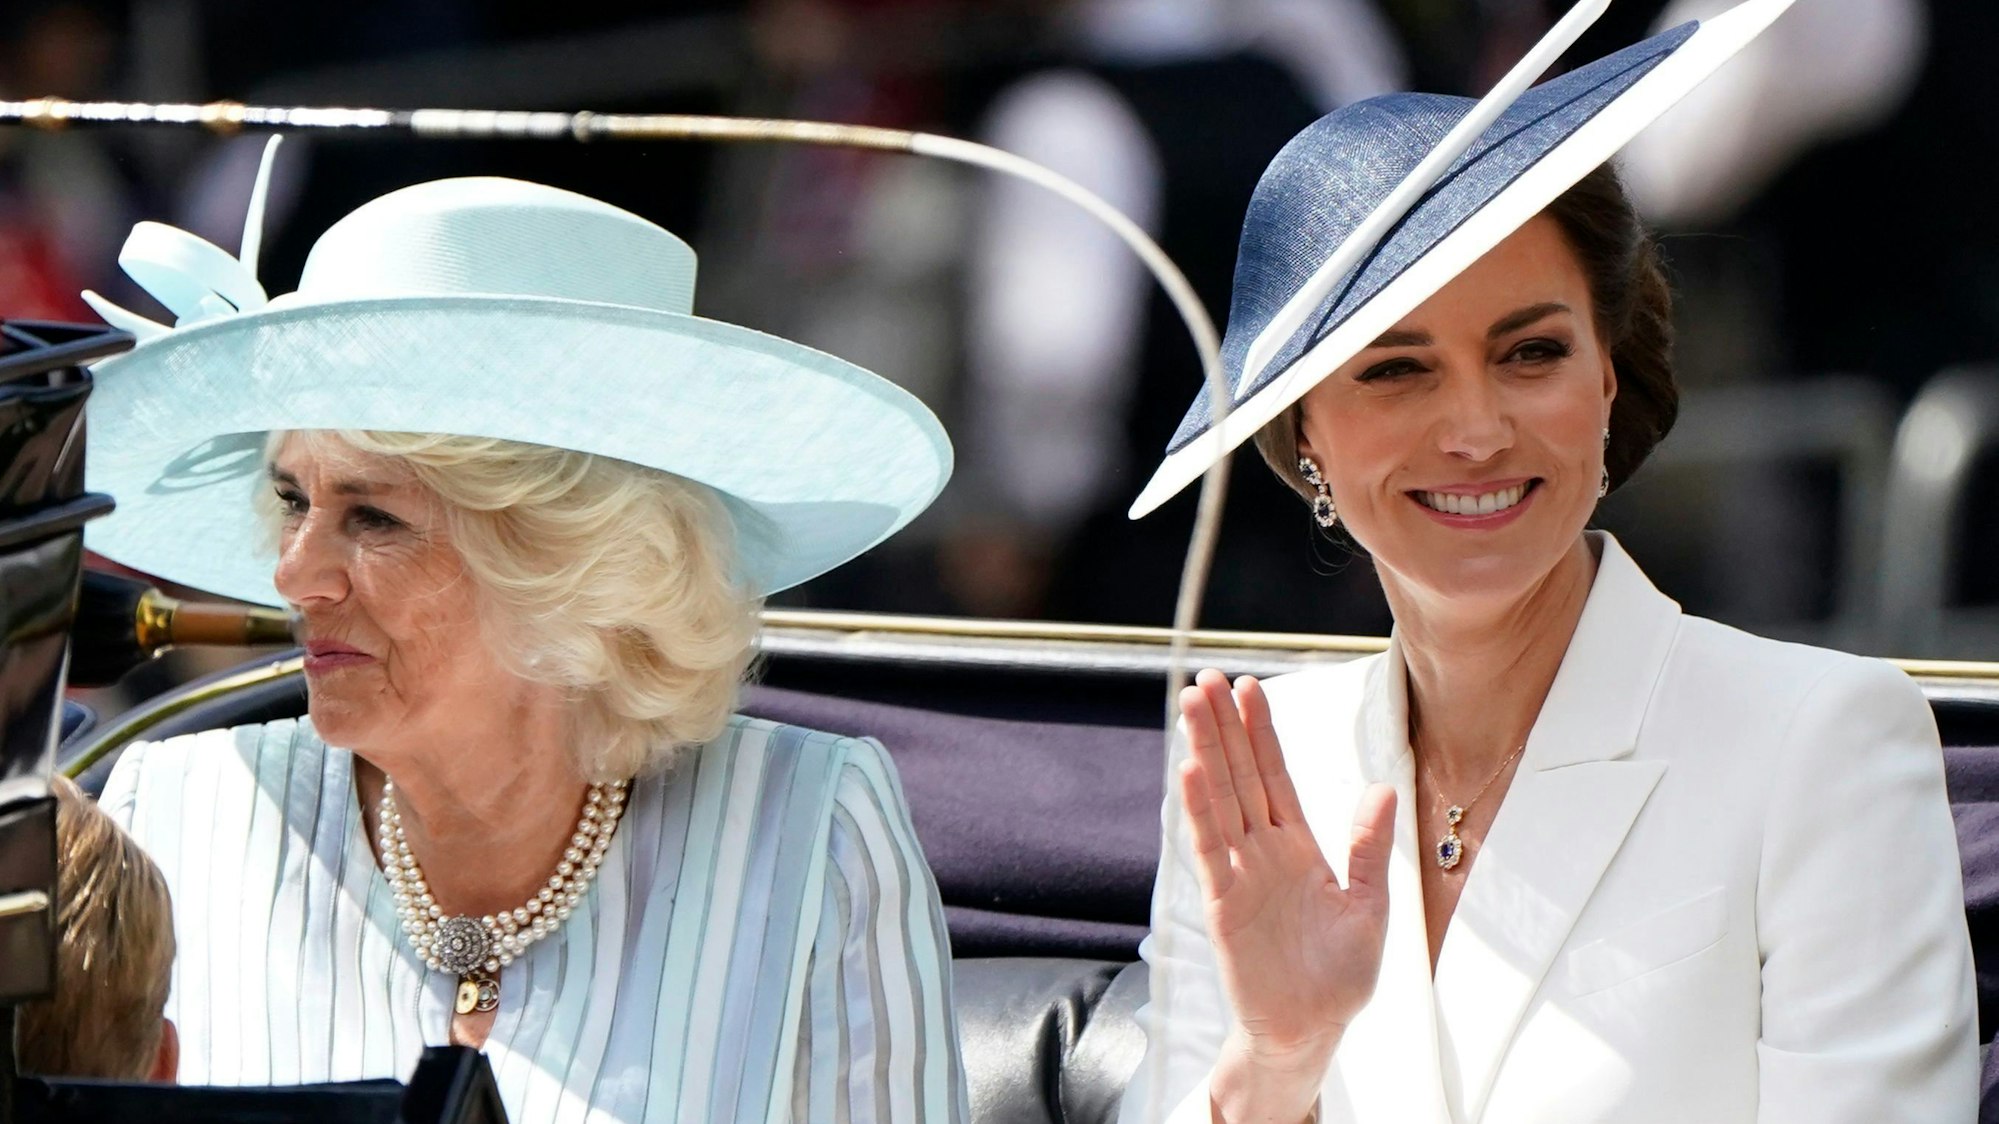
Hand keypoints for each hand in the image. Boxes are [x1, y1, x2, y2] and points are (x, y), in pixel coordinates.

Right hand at [1178, 670, 1395, 1072]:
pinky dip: (1199, 808)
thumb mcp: (1370, 909)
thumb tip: (1382, 788)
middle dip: (1224, 727)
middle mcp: (1263, 852)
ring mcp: (1239, 874)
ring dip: (1205, 751)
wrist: (1312, 1030)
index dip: (1261, 733)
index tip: (1249, 687)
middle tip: (1206, 678)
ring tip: (1191, 704)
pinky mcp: (1223, 903)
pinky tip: (1189, 769)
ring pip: (1219, 799)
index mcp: (1298, 848)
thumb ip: (1370, 849)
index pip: (1276, 777)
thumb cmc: (1339, 977)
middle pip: (1239, 776)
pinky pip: (1209, 847)